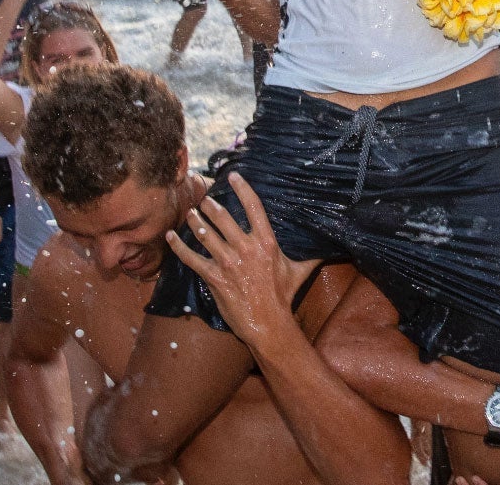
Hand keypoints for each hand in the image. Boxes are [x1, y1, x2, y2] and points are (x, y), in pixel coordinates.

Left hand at [168, 174, 312, 349]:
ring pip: (205, 234)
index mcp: (266, 242)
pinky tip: (170, 236)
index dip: (242, 189)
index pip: (253, 207)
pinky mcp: (214, 277)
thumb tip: (329, 247)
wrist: (268, 323)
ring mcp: (227, 262)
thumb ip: (312, 256)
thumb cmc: (284, 297)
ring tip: (190, 213)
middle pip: (223, 218)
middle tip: (204, 198)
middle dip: (211, 205)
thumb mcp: (300, 271)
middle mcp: (245, 248)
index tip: (233, 177)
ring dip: (195, 221)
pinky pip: (191, 258)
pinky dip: (178, 246)